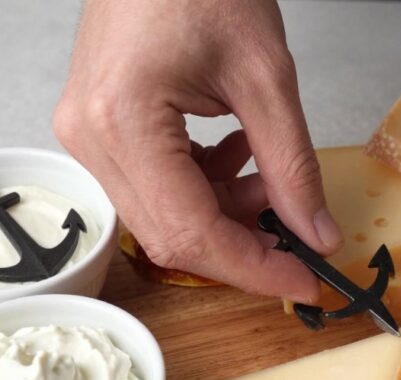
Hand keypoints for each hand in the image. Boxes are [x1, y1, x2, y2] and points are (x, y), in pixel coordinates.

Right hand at [54, 0, 341, 302]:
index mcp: (123, 121)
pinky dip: (202, 189)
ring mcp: (87, 134)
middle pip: (169, 235)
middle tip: (296, 242)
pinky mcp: (98, 128)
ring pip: (161, 217)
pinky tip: (236, 158)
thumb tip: (313, 233)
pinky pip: (152, 187)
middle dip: (240, 247)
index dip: (251, 268)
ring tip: (269, 180)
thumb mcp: (266, 77)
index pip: (190, 232)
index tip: (301, 281)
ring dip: (223, 215)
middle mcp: (91, 137)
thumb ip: (292, 166)